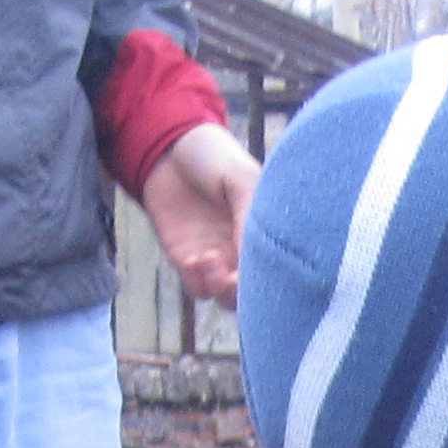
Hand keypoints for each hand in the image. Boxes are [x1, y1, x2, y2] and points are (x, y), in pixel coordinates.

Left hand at [138, 122, 260, 304]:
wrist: (167, 149)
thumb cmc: (212, 157)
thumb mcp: (241, 178)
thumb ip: (249, 216)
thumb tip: (252, 258)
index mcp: (268, 232)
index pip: (280, 269)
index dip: (273, 279)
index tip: (261, 270)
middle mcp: (246, 250)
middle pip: (256, 293)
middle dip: (245, 292)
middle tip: (231, 276)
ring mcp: (219, 259)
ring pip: (228, 298)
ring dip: (221, 288)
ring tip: (207, 259)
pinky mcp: (190, 262)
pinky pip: (199, 289)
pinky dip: (198, 282)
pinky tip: (192, 259)